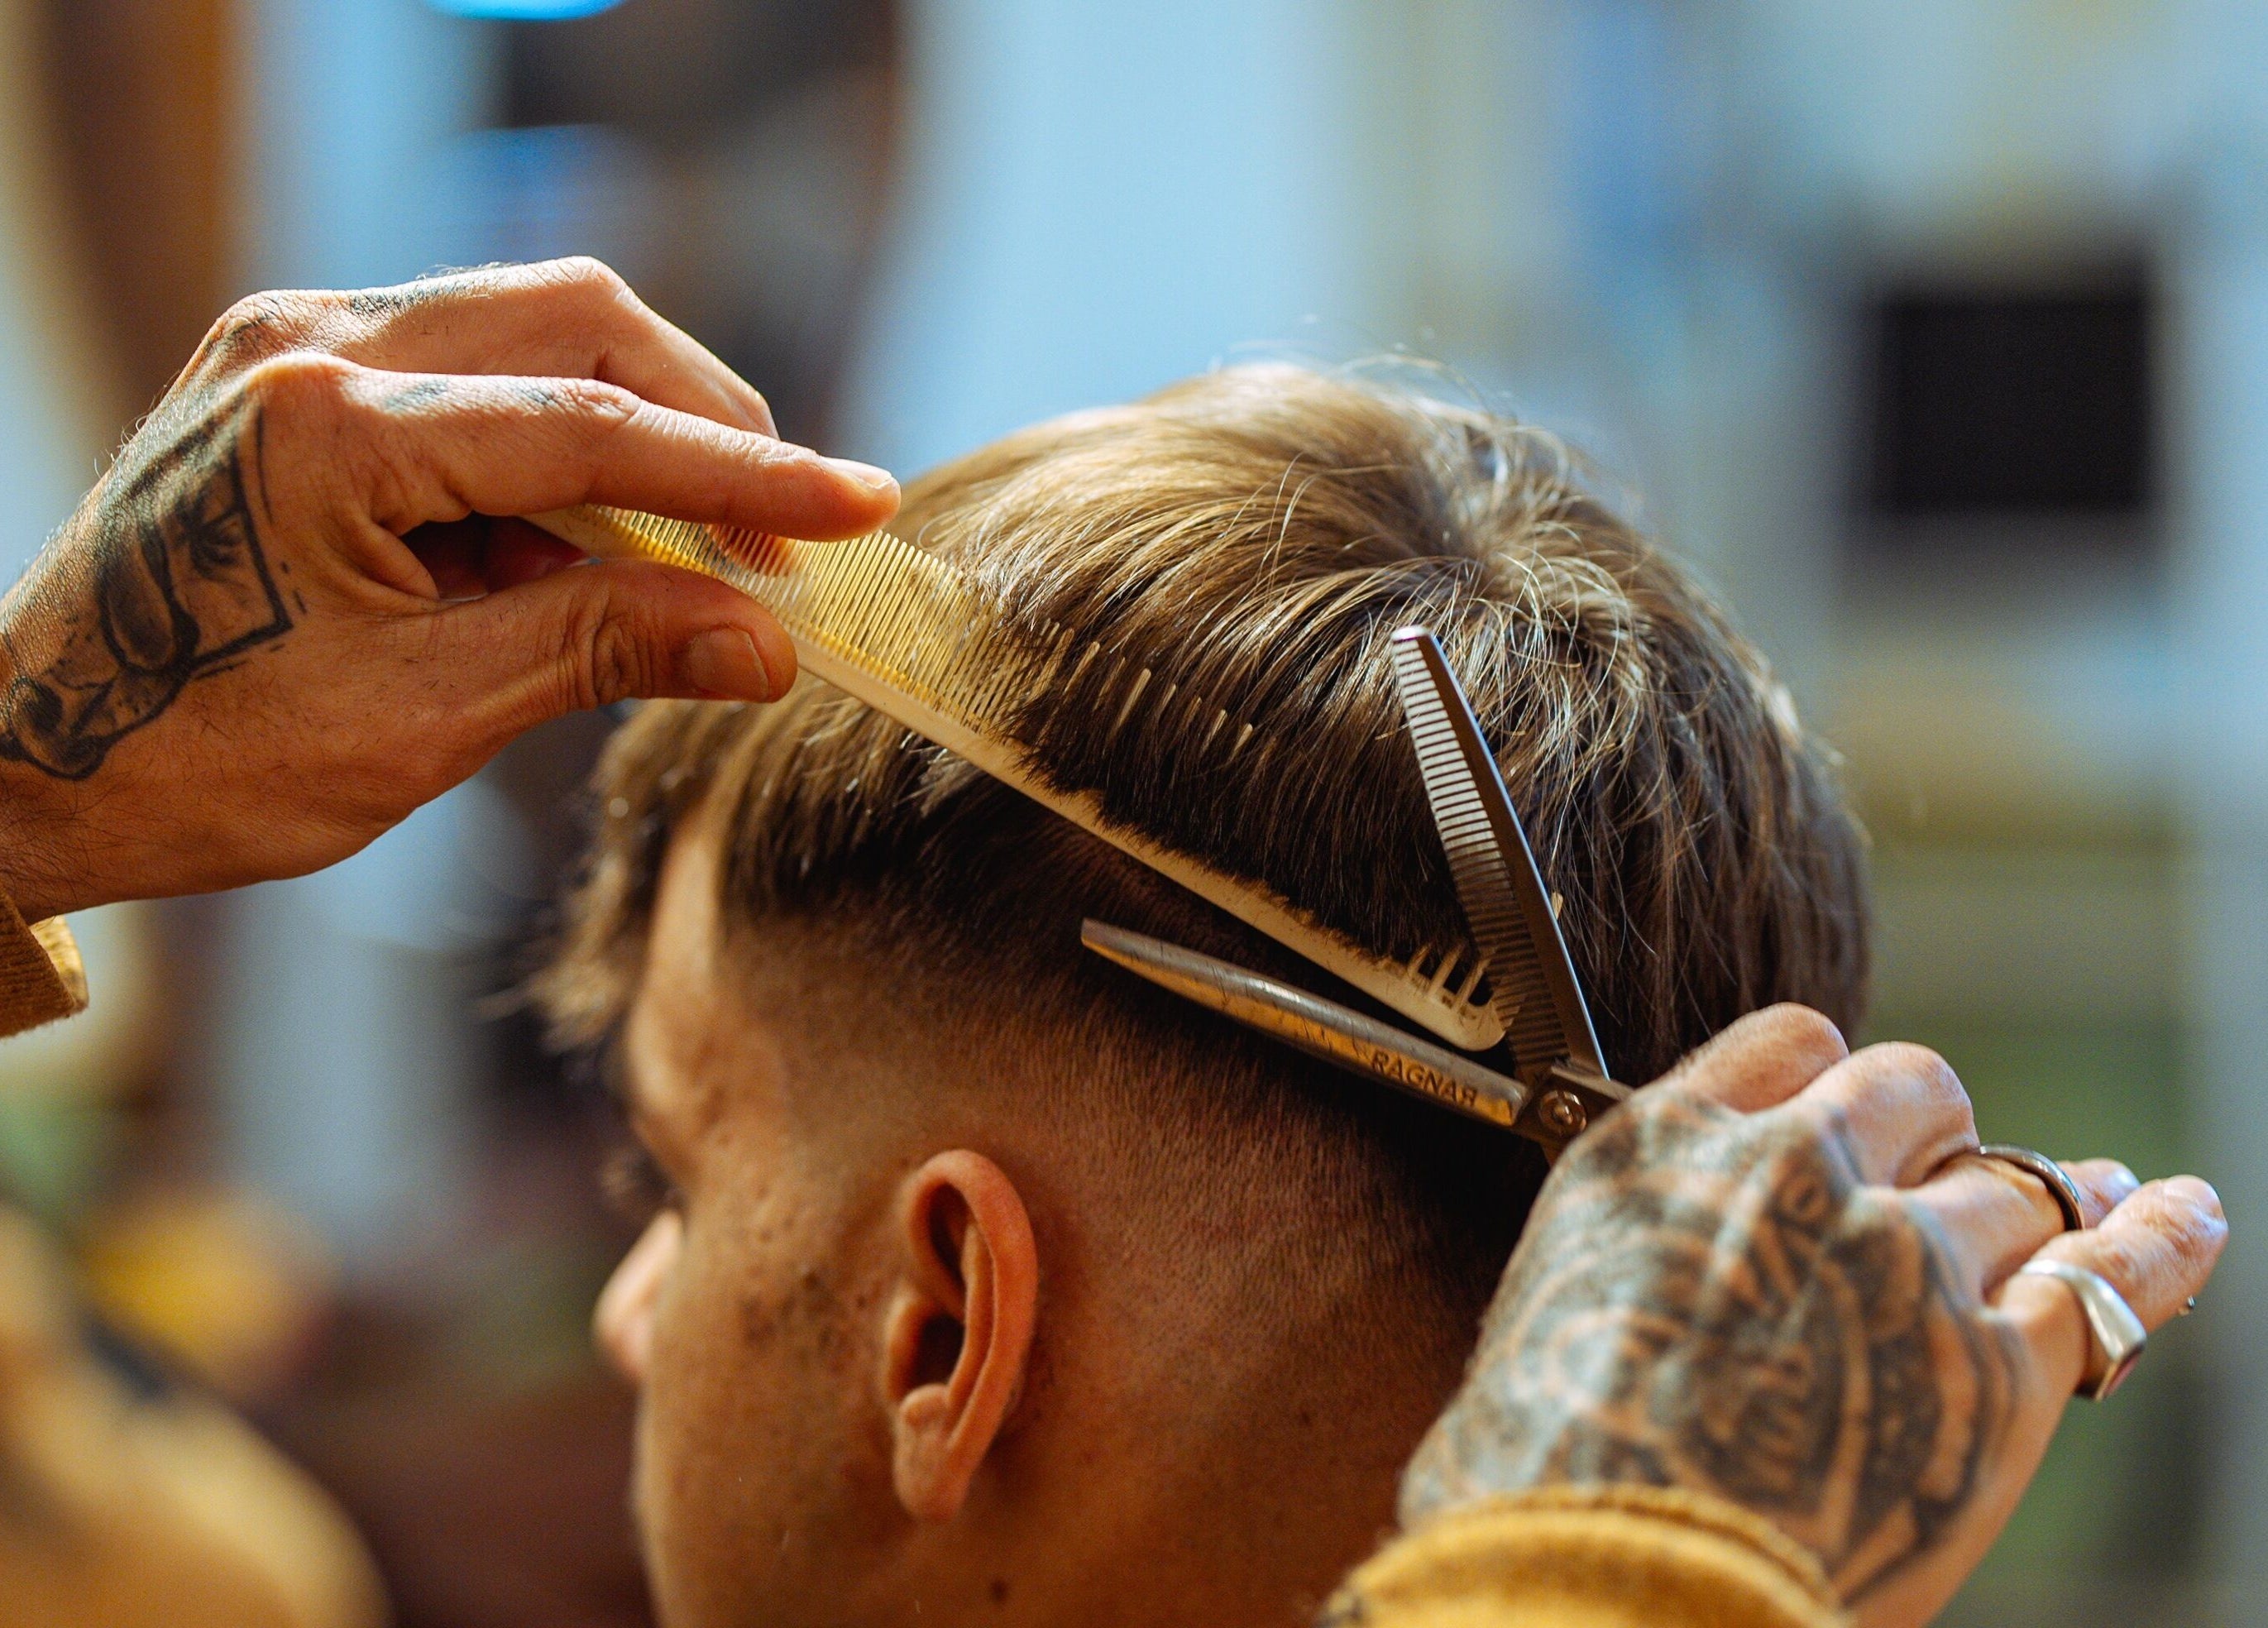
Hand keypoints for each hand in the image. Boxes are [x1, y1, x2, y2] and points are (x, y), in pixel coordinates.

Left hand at [0, 257, 898, 921]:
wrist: (24, 761)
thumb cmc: (198, 758)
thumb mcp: (423, 719)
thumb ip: (604, 649)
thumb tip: (767, 646)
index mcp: (329, 431)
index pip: (593, 425)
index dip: (747, 470)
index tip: (861, 502)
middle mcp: (308, 346)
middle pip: (575, 318)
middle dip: (700, 416)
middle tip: (774, 539)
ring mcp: (293, 346)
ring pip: (531, 326)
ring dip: (631, 431)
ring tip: (679, 562)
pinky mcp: (294, 374)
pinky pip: (471, 375)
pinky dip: (551, 454)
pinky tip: (571, 553)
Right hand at [1399, 1005, 2226, 1627]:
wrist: (1605, 1571)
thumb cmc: (1544, 1472)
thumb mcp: (1548, 1305)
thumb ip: (1635, 1247)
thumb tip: (1678, 1269)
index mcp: (1663, 1150)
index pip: (1790, 1045)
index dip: (1831, 1086)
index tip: (1845, 1124)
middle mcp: (1789, 1173)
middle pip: (1911, 1087)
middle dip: (1934, 1131)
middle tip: (1941, 1182)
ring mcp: (1902, 1259)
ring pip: (2014, 1184)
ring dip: (2047, 1199)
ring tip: (2093, 1199)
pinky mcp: (1997, 1368)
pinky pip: (2110, 1277)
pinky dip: (2162, 1243)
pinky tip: (2185, 1215)